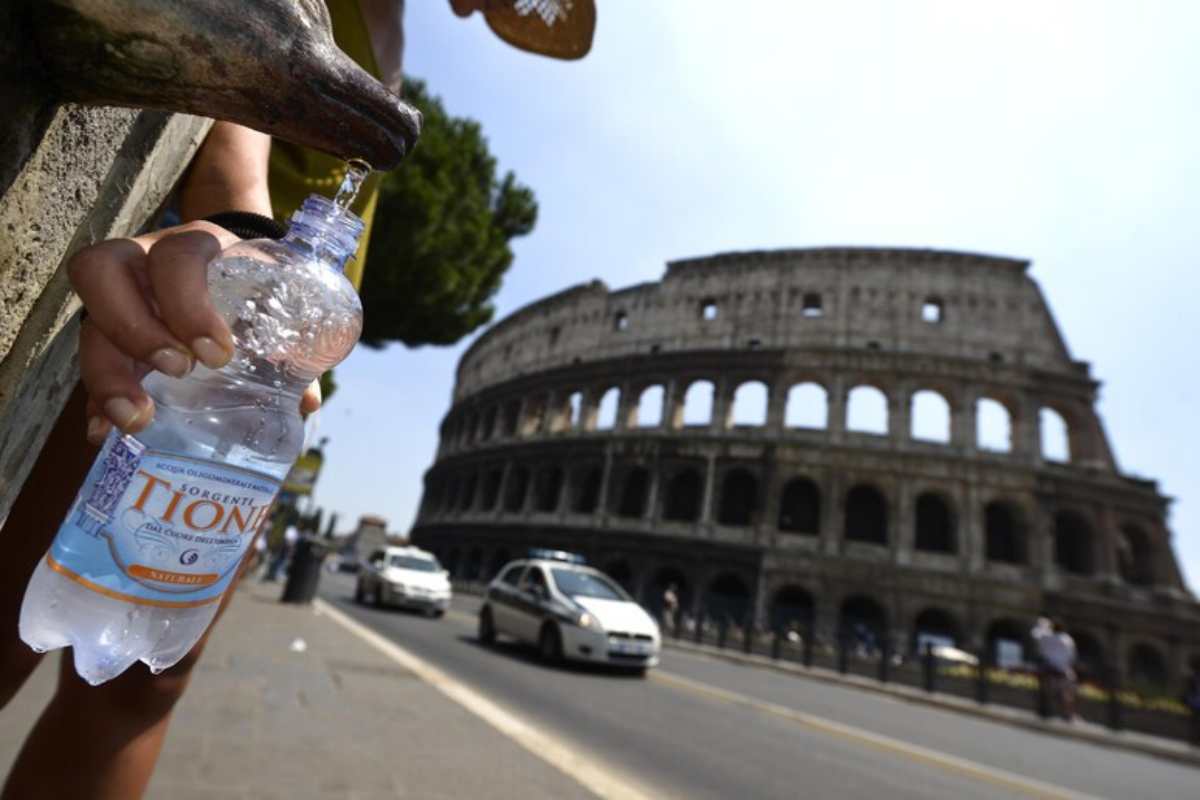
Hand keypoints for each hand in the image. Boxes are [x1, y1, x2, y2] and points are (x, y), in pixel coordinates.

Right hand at [69, 221, 321, 444]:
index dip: (188, 304)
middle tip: (178, 371)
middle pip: (104, 274)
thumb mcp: (273, 294)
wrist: (228, 265)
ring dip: (108, 373)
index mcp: (194, 245)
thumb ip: (292, 342)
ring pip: (89, 320)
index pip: (176, 258)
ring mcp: (119, 294)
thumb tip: (305, 403)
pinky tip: (102, 431)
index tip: (218, 353)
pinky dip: (95, 399)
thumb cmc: (252, 282)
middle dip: (136, 330)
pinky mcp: (108, 330)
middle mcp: (143, 260)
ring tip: (137, 416)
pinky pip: (90, 360)